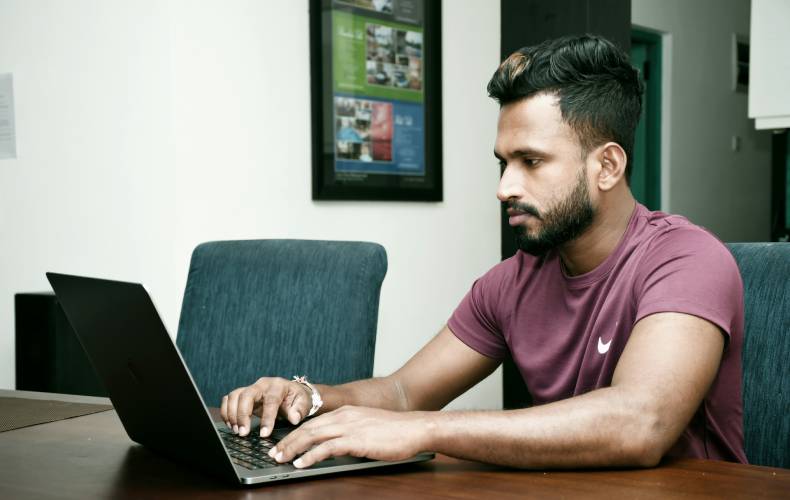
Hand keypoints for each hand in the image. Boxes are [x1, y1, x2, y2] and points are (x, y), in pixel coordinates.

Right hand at [220, 377, 311, 436]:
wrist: (292, 393)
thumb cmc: (297, 399)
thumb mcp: (304, 403)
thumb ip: (299, 410)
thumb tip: (294, 418)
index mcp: (278, 386)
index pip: (270, 401)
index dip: (266, 418)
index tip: (264, 434)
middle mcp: (262, 385)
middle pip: (246, 395)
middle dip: (242, 415)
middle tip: (243, 433)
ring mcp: (251, 388)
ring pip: (234, 396)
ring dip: (232, 414)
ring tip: (236, 431)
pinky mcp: (243, 395)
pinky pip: (229, 399)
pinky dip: (227, 412)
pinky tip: (231, 425)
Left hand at [268, 405, 432, 468]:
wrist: (415, 428)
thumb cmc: (396, 431)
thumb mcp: (368, 427)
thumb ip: (351, 433)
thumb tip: (336, 447)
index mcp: (346, 412)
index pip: (313, 422)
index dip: (295, 433)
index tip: (282, 443)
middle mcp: (344, 416)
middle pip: (307, 428)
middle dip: (287, 441)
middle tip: (273, 453)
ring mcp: (349, 427)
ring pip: (312, 435)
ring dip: (292, 448)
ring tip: (279, 459)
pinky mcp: (355, 440)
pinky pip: (326, 447)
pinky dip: (310, 456)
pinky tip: (301, 463)